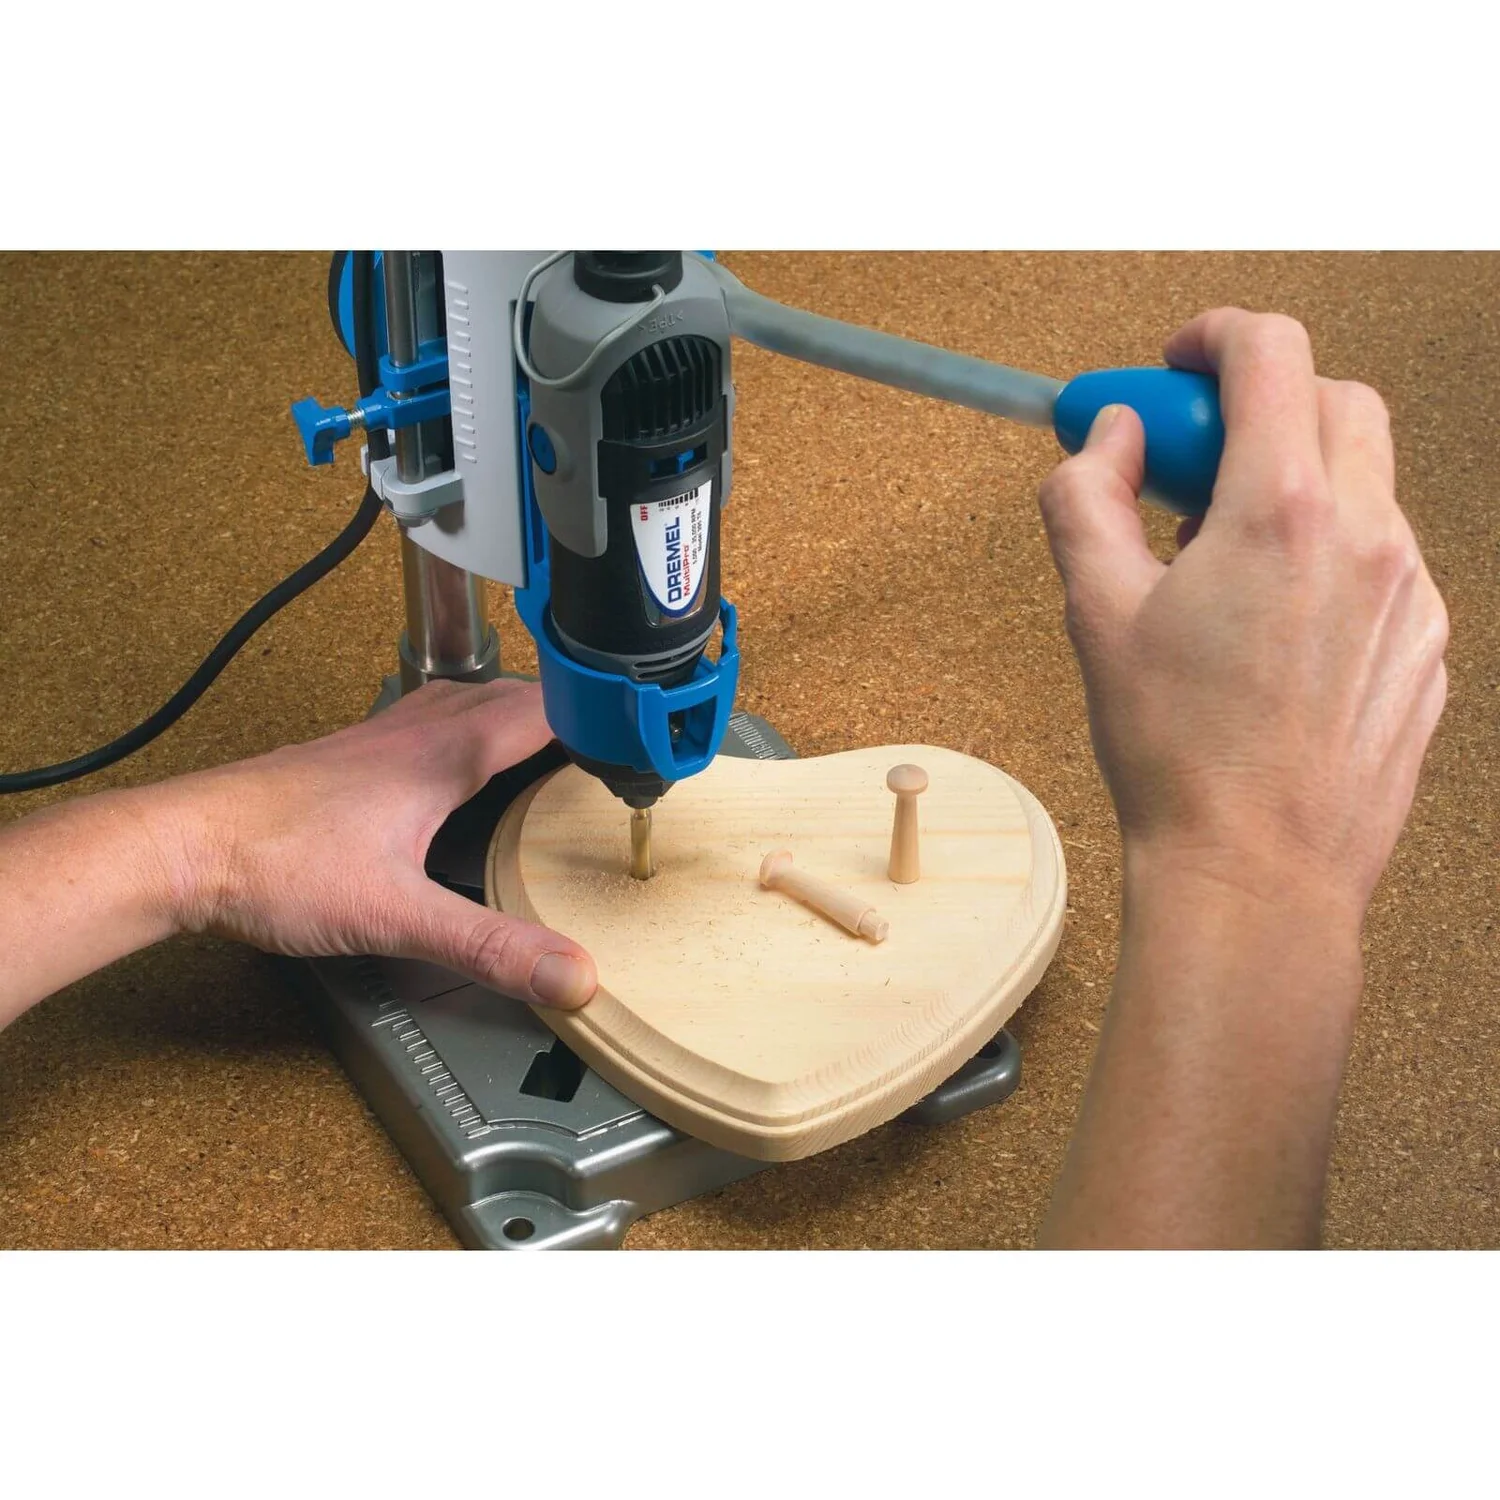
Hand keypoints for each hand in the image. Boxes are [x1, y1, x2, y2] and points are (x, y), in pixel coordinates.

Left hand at [147, 678, 597, 1008]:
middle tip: (610, 744)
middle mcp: (416, 730)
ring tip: (553, 741)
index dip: (601, 717)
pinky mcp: (352, 755)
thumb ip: (490, 946)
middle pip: (514, 694)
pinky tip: (461, 764)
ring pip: (469, 699)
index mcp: (444, 751)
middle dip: (570, 711)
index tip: (642, 738)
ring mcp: (381, 737)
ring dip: (519, 712)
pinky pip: (432, 719)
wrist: (182, 846)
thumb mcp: (397, 916)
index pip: (546, 707)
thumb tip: (571, 973)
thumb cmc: (275, 865)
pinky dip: (471, 728)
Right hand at [1037, 309, 1447, 922]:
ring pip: (1365, 482)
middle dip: (1261, 402)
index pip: (1271, 353)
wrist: (1257, 871)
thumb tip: (1107, 438)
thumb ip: (1087, 497)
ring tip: (1222, 562)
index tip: (1179, 362)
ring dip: (1294, 484)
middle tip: (1192, 460)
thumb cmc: (1177, 753)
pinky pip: (1385, 559)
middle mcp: (1368, 535)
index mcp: (1280, 511)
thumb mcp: (1094, 613)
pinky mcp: (1428, 644)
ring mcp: (1412, 591)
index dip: (1214, 337)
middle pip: (1334, 399)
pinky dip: (1330, 553)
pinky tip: (1273, 623)